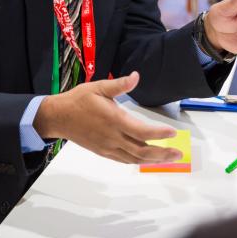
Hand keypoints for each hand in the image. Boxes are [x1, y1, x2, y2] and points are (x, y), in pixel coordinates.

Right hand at [33, 72, 181, 163]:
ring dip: (153, 160)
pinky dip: (138, 161)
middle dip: (162, 154)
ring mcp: (108, 147)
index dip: (159, 134)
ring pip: (134, 158)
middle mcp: (113, 137)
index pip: (142, 131)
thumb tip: (136, 76)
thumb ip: (119, 84)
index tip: (173, 133)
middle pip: (142, 150)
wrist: (59, 117)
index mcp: (114, 120)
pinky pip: (124, 160)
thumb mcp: (98, 87)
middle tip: (178, 154)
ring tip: (168, 158)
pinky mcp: (103, 152)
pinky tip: (146, 159)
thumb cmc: (79, 99)